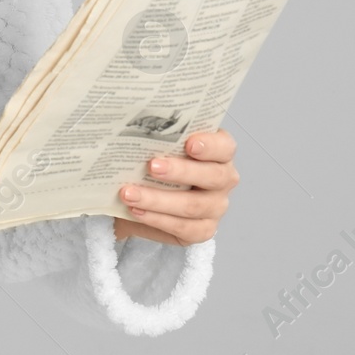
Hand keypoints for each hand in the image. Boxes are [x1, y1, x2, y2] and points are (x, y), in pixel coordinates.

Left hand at [113, 129, 238, 246]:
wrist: (145, 195)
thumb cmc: (157, 162)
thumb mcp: (160, 145)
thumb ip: (157, 135)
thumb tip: (131, 125)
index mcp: (220, 152)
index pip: (224, 146)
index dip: (210, 145)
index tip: (189, 143)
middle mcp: (224, 179)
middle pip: (212, 176)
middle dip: (180, 171)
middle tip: (151, 166)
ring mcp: (216, 206)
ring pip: (192, 205)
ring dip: (157, 199)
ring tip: (129, 193)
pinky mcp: (203, 229)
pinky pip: (183, 227)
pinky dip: (156, 219)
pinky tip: (136, 210)